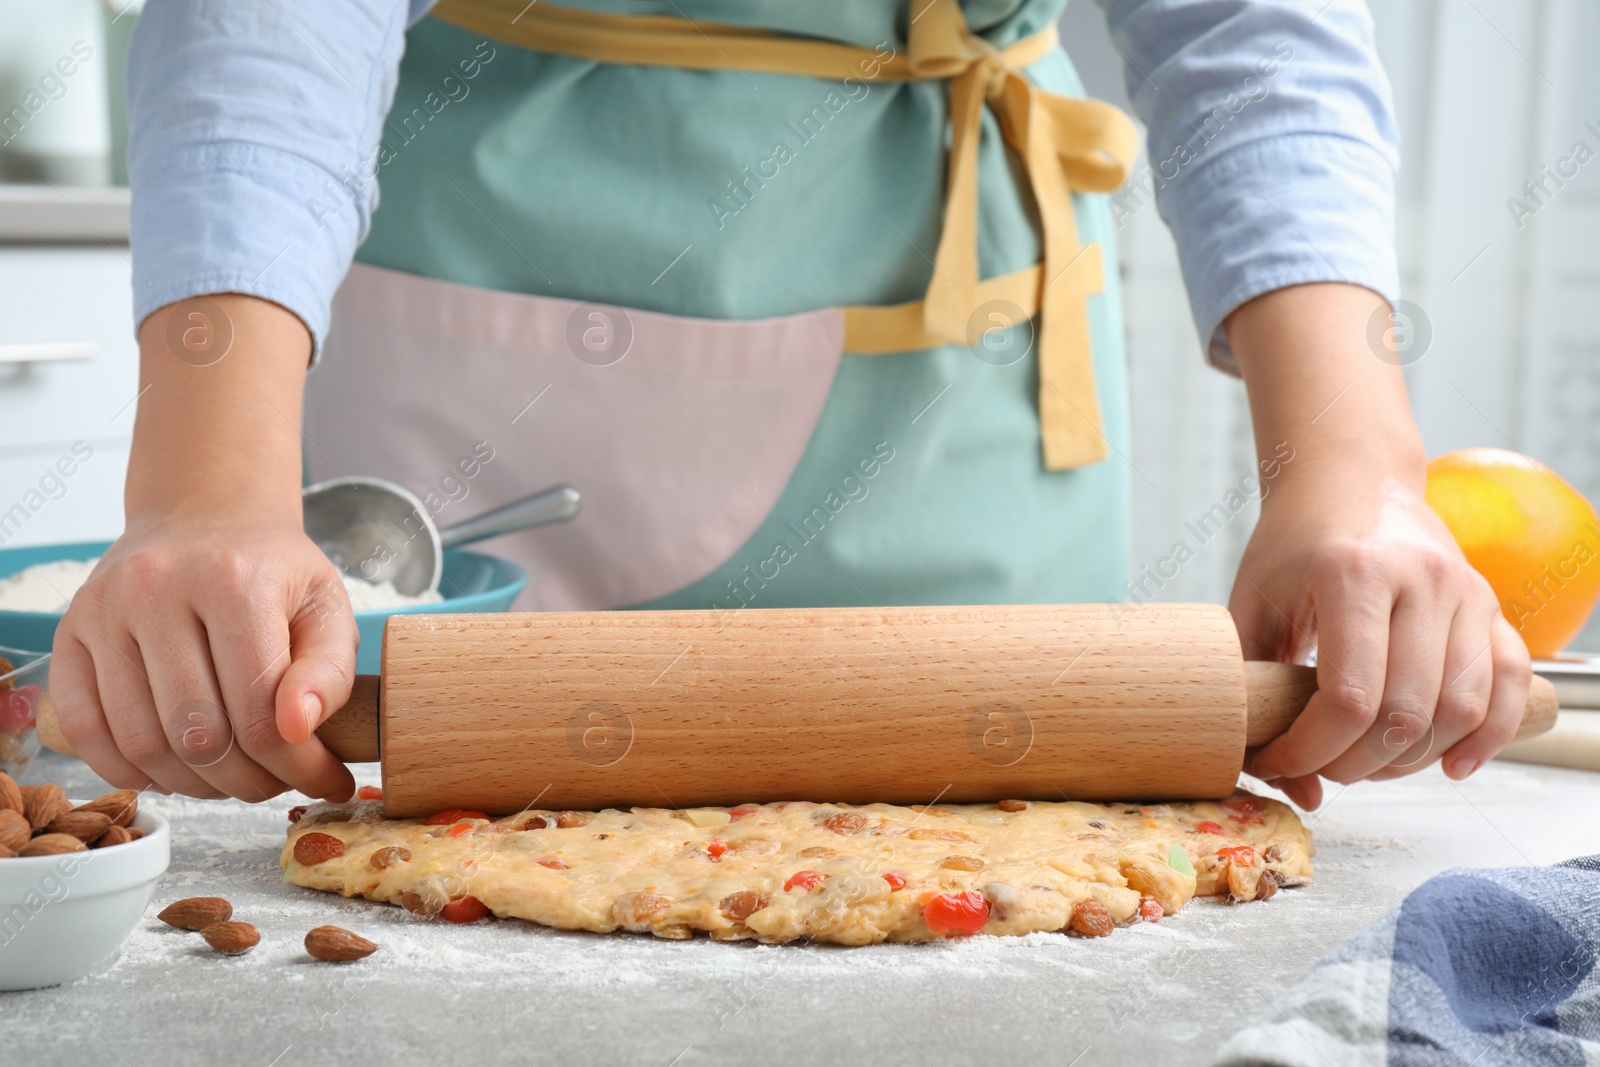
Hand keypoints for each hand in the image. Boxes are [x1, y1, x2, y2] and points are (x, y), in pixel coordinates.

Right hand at [52, 511, 357, 800]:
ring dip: (194, 784)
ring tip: (232, 777)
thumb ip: (330, 670)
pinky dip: (127, 769)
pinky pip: (85, 729)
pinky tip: (172, 770)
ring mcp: (103, 611)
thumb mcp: (327, 606)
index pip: (260, 710)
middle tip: (275, 781)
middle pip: (199, 734)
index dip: (298, 764)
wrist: (204, 516)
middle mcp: (156, 589)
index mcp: (232, 580)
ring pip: (142, 742)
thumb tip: (301, 729)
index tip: (326, 780)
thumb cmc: (271, 570)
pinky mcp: (69, 633)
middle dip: (248, 781)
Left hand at [1224, 282, 1530, 809]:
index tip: (1279, 761)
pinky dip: (1488, 736)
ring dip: (1412, 759)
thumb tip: (1293, 788)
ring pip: (1461, 709)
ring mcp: (1464, 591)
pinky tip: (1449, 764)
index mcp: (1351, 573)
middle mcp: (1420, 579)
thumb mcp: (1251, 604)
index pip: (1349, 697)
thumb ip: (1254, 689)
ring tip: (1367, 762)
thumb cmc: (1292, 546)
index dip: (1311, 750)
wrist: (1348, 481)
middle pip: (1405, 712)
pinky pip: (1510, 684)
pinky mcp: (1490, 605)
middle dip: (1356, 764)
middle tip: (1320, 767)